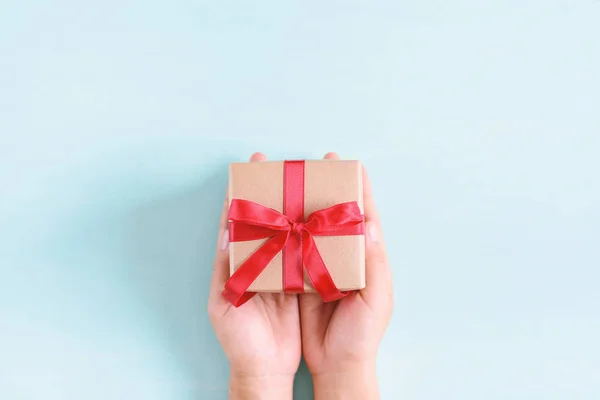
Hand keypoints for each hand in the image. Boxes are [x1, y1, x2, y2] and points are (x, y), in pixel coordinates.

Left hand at [208, 153, 300, 399]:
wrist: (266, 368)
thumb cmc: (239, 339)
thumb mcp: (224, 303)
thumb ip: (225, 269)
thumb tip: (224, 231)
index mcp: (240, 261)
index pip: (240, 218)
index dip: (244, 190)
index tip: (253, 163)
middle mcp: (263, 259)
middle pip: (268, 217)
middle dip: (275, 189)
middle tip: (287, 163)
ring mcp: (283, 269)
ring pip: (290, 229)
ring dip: (297, 206)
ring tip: (308, 182)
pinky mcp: (302, 281)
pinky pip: (307, 252)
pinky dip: (313, 233)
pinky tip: (322, 218)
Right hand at [299, 152, 393, 399]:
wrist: (336, 365)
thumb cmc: (362, 335)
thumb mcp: (376, 299)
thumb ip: (374, 263)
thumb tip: (371, 223)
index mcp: (363, 258)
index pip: (362, 216)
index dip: (357, 189)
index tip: (348, 164)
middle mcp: (338, 256)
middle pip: (330, 215)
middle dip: (321, 189)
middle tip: (311, 164)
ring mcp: (316, 266)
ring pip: (305, 228)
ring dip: (296, 205)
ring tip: (284, 182)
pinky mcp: (296, 279)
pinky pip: (286, 250)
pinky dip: (279, 232)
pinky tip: (269, 217)